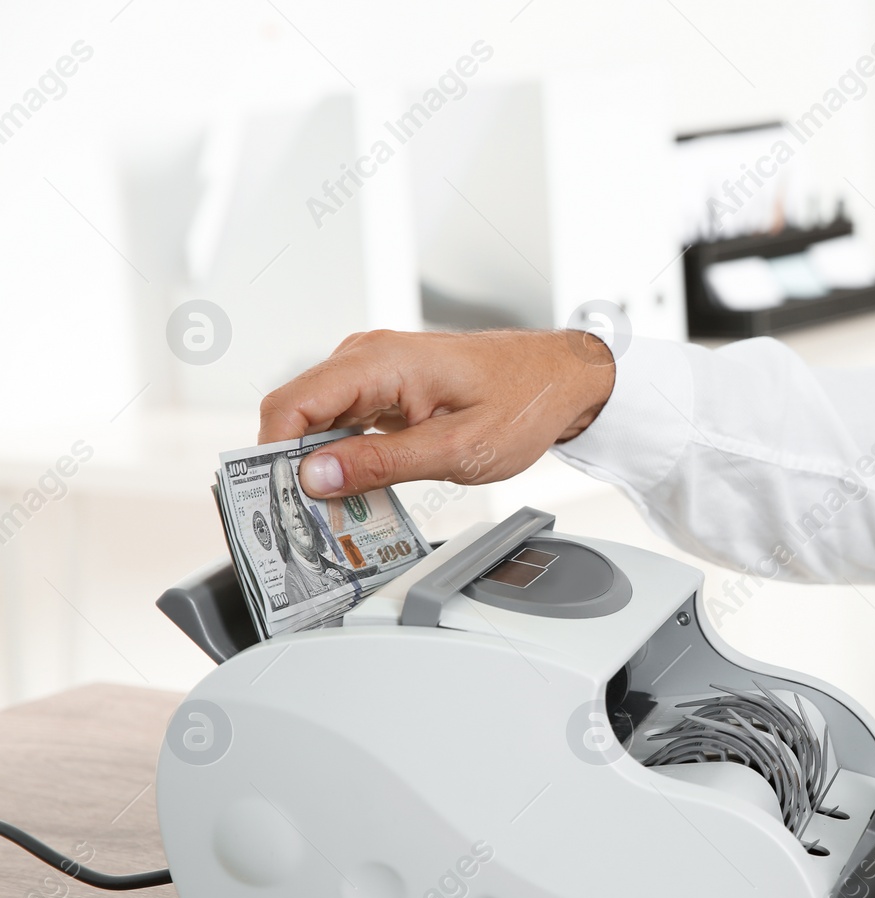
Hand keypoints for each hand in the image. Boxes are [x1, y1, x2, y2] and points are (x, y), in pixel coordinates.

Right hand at [257, 329, 615, 496]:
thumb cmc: (523, 401)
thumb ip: (382, 463)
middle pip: (295, 413)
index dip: (272, 456)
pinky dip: (340, 457)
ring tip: (329, 514)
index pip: (291, 404)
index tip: (278, 501)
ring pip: (315, 421)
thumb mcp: (456, 449)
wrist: (559, 378)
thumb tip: (314, 476)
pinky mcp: (382, 388)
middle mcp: (366, 356)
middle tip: (303, 520)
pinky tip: (353, 493)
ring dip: (317, 466)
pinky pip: (341, 422)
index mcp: (380, 361)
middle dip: (291, 468)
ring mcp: (372, 370)